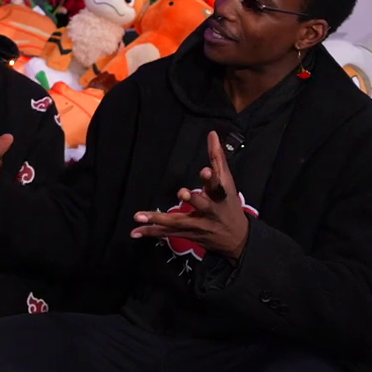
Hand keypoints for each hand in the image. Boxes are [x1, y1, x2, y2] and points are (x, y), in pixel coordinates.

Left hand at [131, 131, 249, 257]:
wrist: (236, 238)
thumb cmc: (228, 204)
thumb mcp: (226, 181)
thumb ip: (217, 157)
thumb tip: (212, 133)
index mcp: (220, 195)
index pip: (218, 185)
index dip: (212, 178)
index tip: (205, 171)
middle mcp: (210, 211)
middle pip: (201, 205)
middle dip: (192, 199)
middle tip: (182, 193)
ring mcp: (198, 225)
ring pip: (177, 222)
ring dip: (158, 219)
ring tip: (139, 215)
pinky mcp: (187, 234)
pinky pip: (167, 233)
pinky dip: (150, 232)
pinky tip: (134, 231)